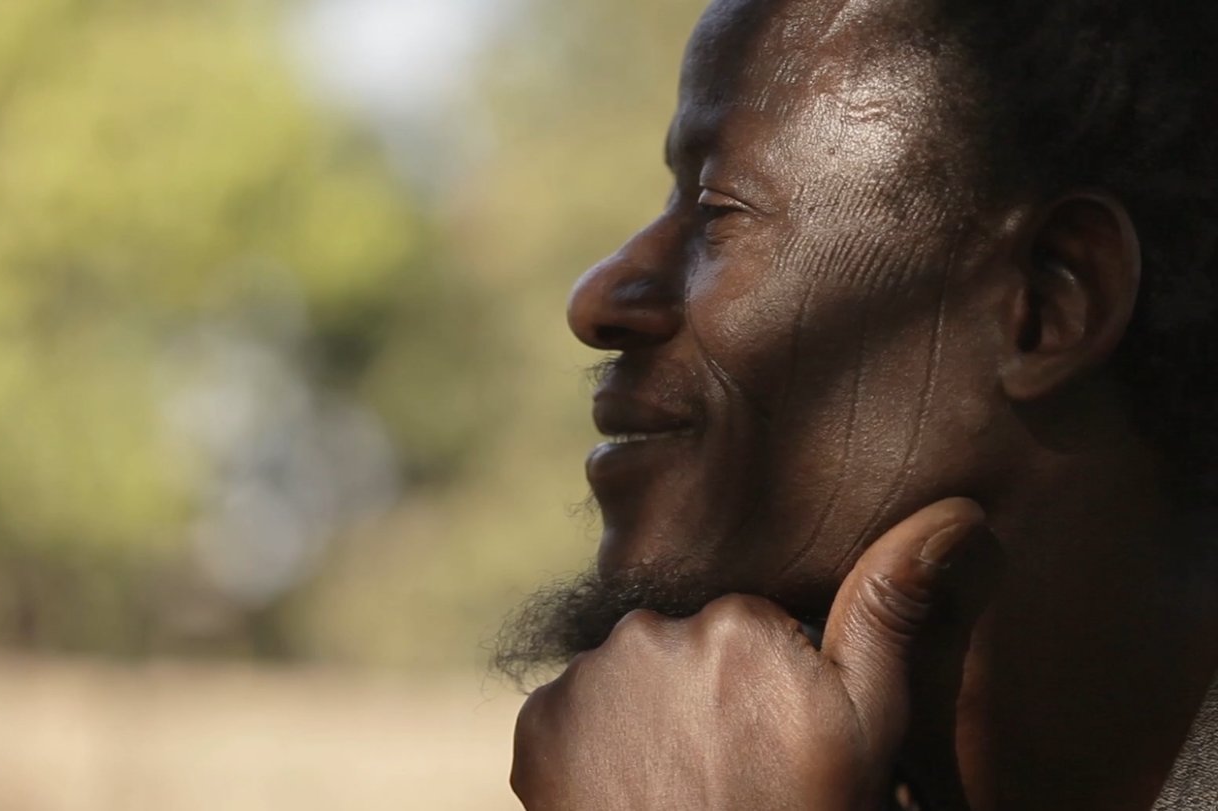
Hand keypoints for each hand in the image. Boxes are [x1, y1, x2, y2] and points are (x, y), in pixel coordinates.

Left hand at [510, 498, 990, 810]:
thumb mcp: (866, 727)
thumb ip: (888, 613)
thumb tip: (955, 510)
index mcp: (736, 618)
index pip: (745, 624)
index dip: (764, 681)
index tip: (776, 733)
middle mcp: (650, 628)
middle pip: (681, 644)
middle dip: (701, 690)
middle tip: (729, 762)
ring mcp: (586, 677)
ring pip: (624, 677)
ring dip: (645, 714)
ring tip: (680, 780)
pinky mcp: (538, 724)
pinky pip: (571, 713)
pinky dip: (593, 744)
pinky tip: (630, 788)